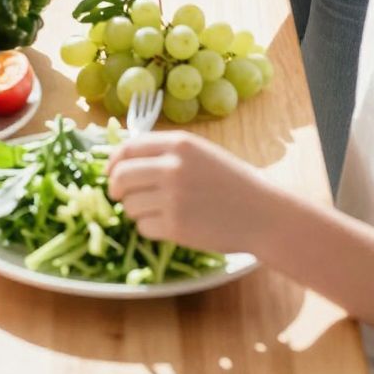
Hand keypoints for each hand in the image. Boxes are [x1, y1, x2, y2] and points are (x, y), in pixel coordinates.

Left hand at [107, 133, 270, 255]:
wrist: (262, 213)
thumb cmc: (232, 182)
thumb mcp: (200, 154)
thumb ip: (166, 153)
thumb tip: (124, 160)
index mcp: (179, 144)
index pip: (127, 148)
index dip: (113, 162)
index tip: (111, 172)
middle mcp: (172, 167)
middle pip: (121, 177)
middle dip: (116, 188)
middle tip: (122, 196)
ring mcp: (173, 198)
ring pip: (130, 205)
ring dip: (136, 210)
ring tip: (159, 211)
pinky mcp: (176, 226)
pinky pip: (143, 227)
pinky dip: (150, 228)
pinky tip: (169, 225)